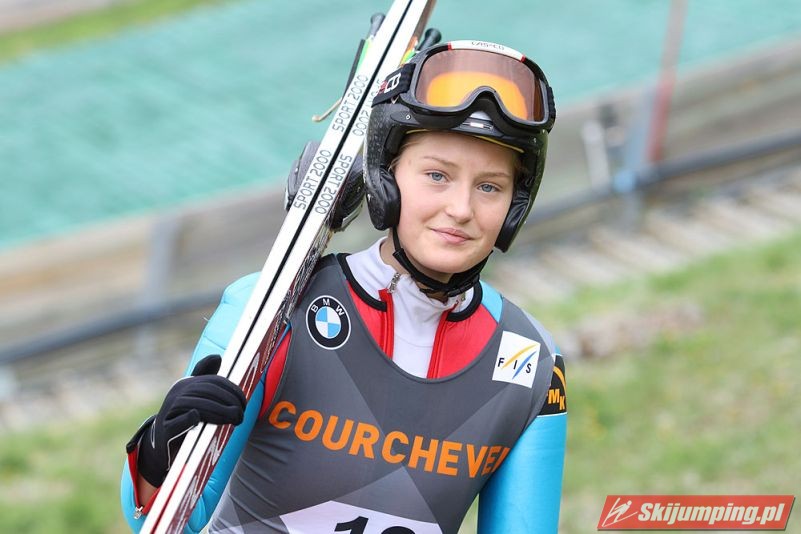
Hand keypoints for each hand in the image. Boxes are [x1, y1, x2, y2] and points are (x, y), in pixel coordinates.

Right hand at [131, 355, 246, 486]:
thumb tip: (217, 357)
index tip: (244, 403)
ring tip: (235, 419)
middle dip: (228, 401)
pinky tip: (198, 419)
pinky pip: (177, 422)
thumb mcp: (194, 396)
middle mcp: (176, 394)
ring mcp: (169, 412)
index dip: (232, 390)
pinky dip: (188, 419)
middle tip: (241, 414)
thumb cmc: (183, 418)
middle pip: (207, 392)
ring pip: (196, 405)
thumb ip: (205, 377)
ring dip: (219, 411)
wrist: (161, 445)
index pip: (213, 382)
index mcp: (185, 385)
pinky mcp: (165, 431)